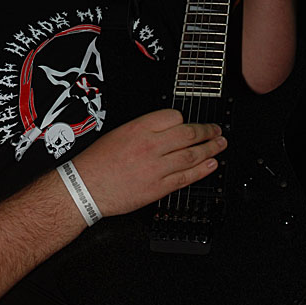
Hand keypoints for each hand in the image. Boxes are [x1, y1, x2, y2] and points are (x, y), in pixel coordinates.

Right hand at [74, 109, 225, 217]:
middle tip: (217, 130)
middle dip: (206, 131)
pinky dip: (202, 170)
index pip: (172, 116)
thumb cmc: (96, 163)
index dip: (184, 119)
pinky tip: (212, 165)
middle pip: (187, 134)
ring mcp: (156, 167)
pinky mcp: (158, 187)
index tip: (189, 122)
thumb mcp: (118, 134)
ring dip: (210, 149)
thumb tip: (164, 130)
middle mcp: (150, 146)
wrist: (85, 188)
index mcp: (138, 129)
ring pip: (191, 155)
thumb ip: (143, 130)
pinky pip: (186, 176)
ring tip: (220, 144)